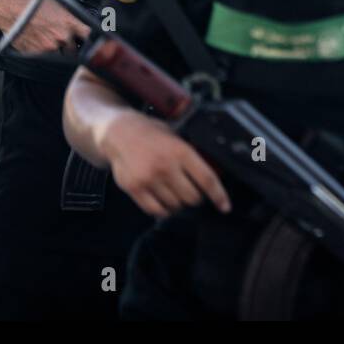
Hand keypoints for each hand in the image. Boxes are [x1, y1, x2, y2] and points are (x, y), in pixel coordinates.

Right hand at [0, 0, 89, 54]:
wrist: (8, 8)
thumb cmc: (31, 2)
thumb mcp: (57, 3)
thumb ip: (71, 16)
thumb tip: (81, 25)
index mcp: (70, 21)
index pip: (89, 36)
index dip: (92, 41)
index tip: (92, 43)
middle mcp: (62, 36)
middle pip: (75, 49)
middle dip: (71, 46)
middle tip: (63, 39)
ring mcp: (49, 47)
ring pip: (60, 55)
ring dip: (58, 50)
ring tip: (48, 39)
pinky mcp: (37, 54)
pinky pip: (45, 57)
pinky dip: (44, 52)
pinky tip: (38, 41)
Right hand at [99, 111, 230, 218]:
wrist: (119, 133)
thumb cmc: (150, 134)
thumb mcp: (176, 137)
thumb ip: (192, 156)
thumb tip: (214, 174)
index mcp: (180, 151)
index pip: (207, 179)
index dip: (219, 196)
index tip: (224, 206)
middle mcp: (166, 166)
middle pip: (192, 197)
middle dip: (195, 198)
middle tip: (190, 191)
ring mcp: (149, 179)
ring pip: (175, 206)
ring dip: (178, 203)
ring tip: (172, 191)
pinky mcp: (135, 188)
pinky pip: (156, 210)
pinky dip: (163, 209)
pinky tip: (163, 200)